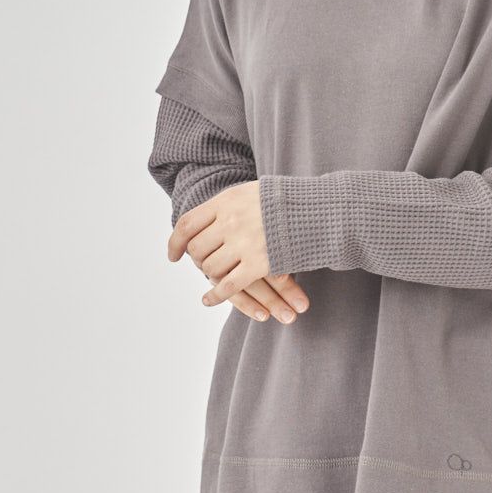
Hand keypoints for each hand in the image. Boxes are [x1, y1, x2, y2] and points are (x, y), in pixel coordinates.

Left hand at [168, 182, 304, 315]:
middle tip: (203, 265)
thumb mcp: (252, 191)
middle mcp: (230, 221)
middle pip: (198, 249)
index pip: (188, 224)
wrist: (318, 208)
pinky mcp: (259, 263)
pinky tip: (208, 301)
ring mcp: (244, 243)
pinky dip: (216, 296)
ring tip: (216, 277)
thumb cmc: (286, 200)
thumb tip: (208, 217)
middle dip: (198, 260)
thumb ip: (229, 204)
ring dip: (211, 275)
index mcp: (226, 201)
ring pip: (211, 267)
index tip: (173, 256)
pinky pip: (228, 285)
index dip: (176, 242)